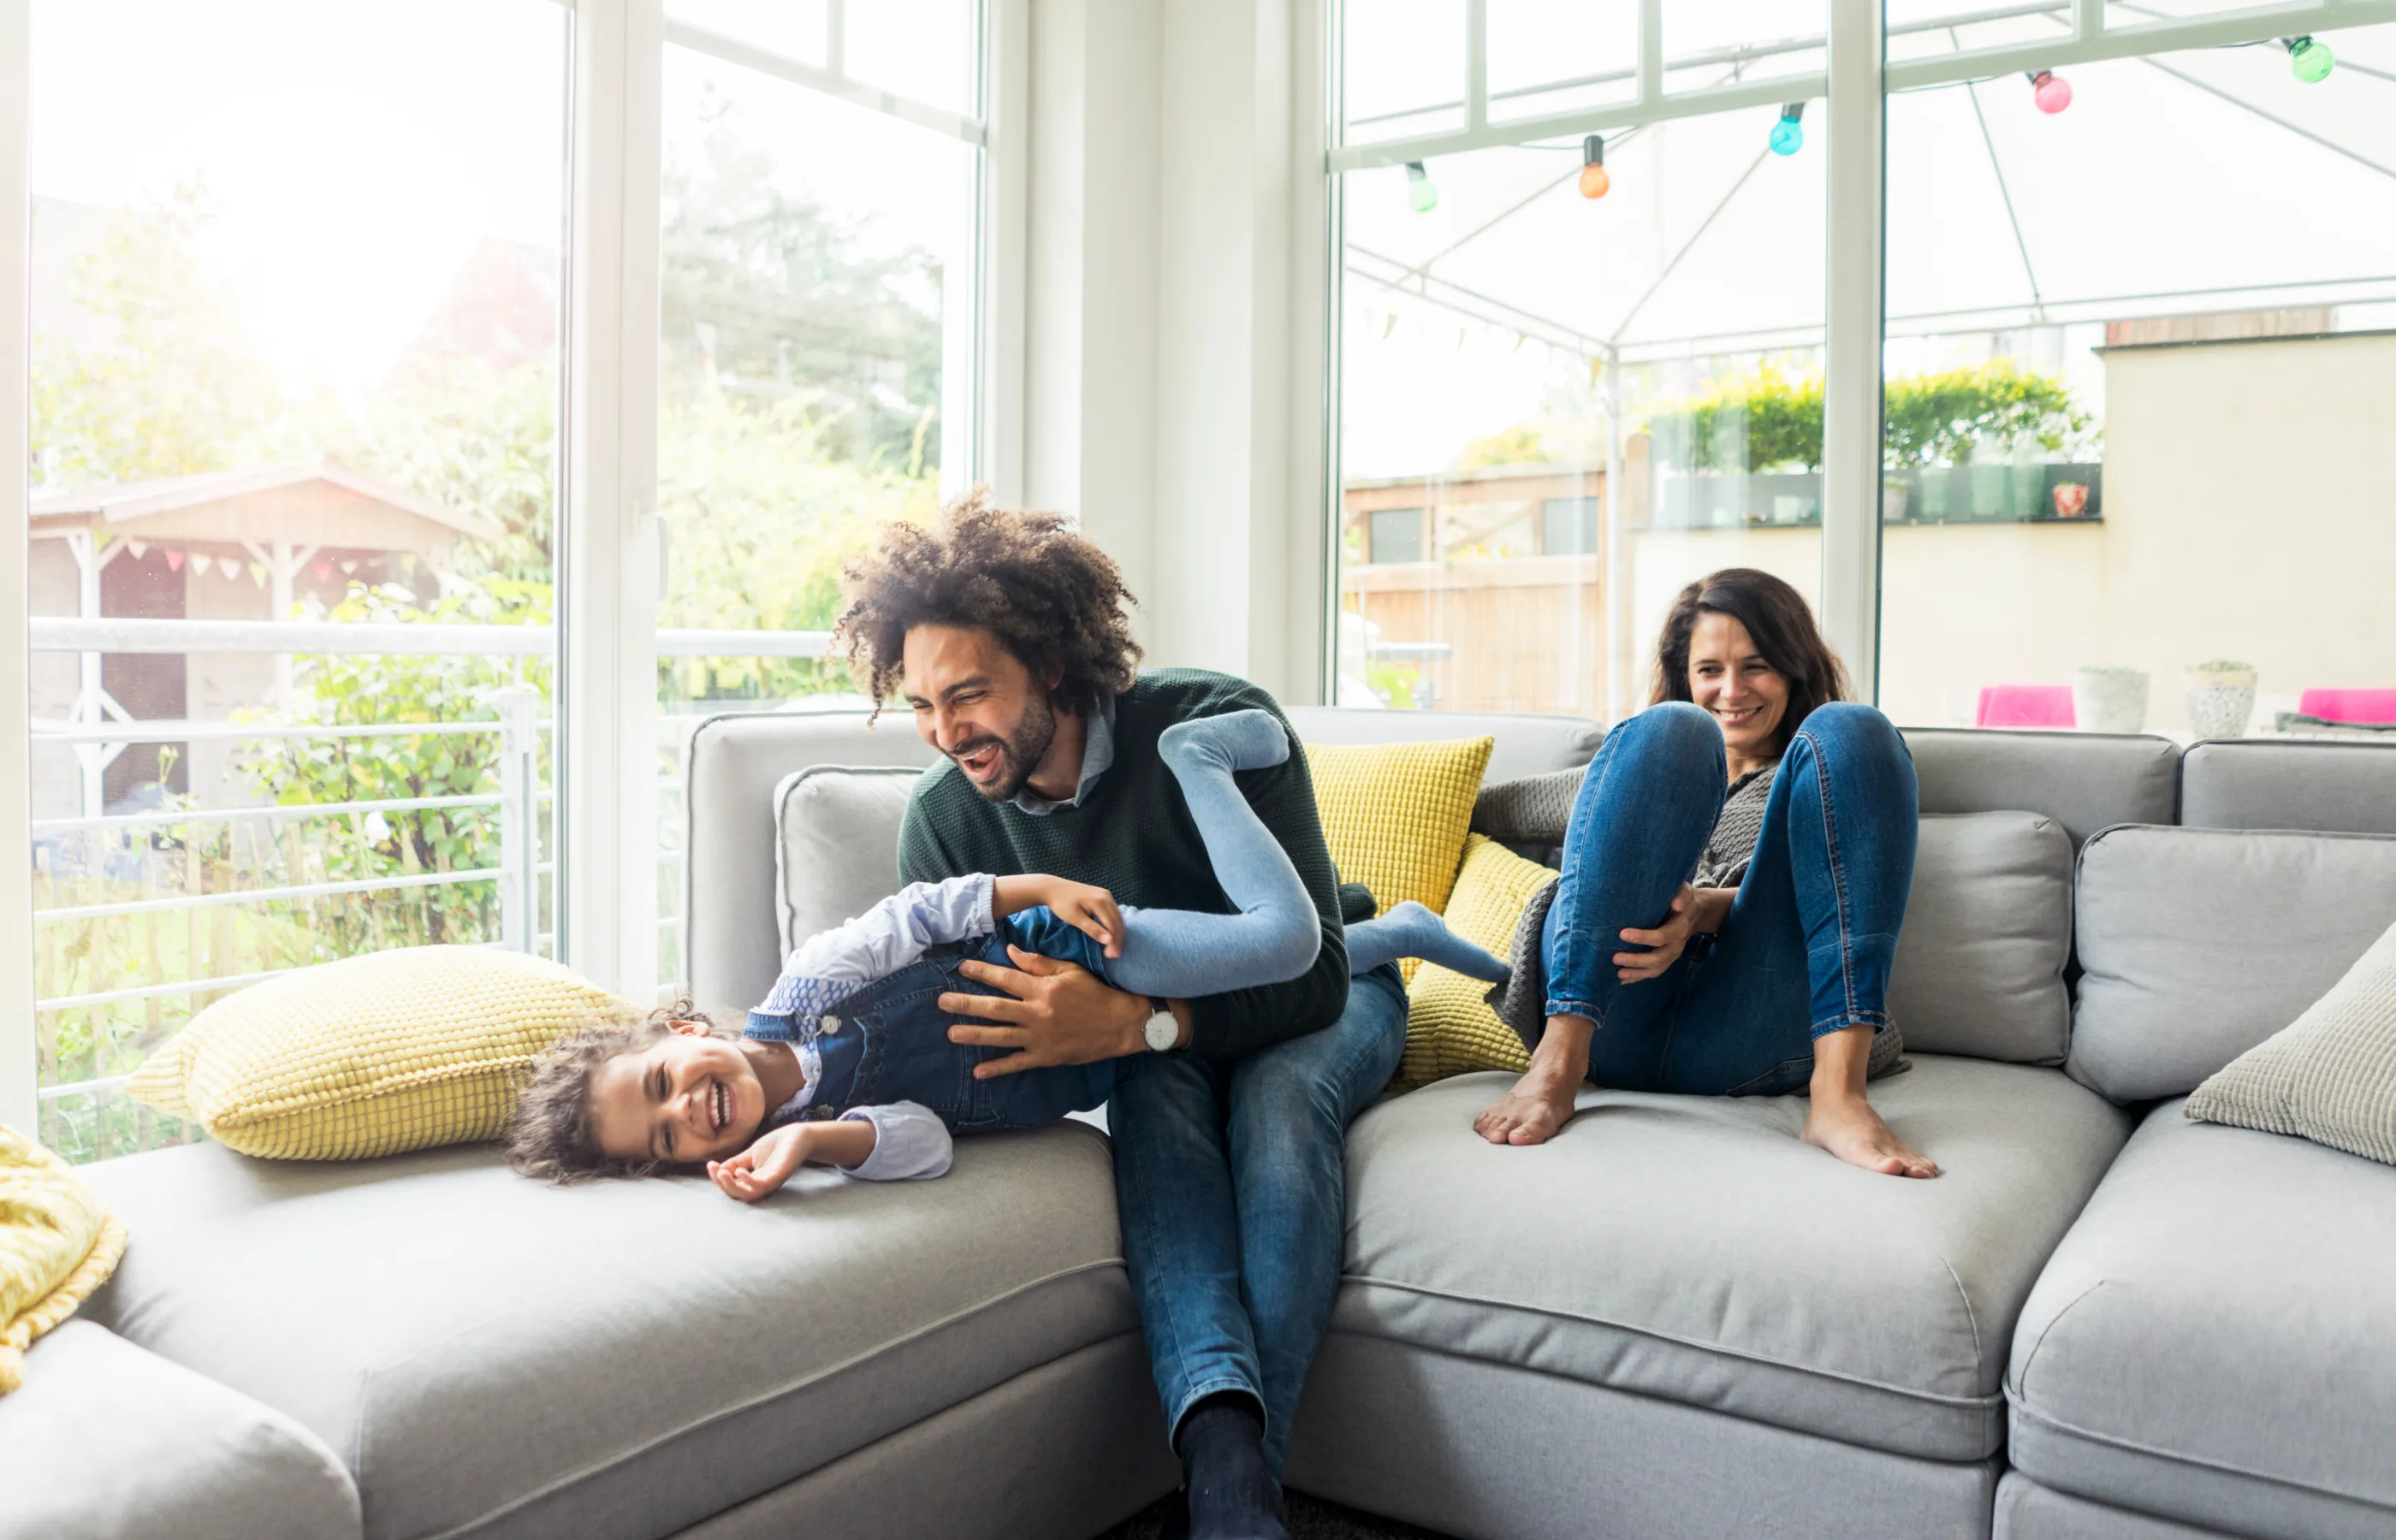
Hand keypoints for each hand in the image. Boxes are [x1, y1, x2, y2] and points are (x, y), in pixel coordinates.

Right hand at [708, 1125, 810, 1201]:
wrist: (799, 1135)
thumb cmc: (776, 1146)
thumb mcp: (751, 1154)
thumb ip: (736, 1162)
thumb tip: (719, 1169)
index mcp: (753, 1181)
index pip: (733, 1187)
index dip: (719, 1179)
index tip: (710, 1165)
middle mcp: (761, 1185)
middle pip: (737, 1194)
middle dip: (722, 1184)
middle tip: (714, 1170)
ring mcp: (770, 1183)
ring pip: (747, 1194)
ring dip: (731, 1186)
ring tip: (722, 1173)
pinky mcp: (778, 1176)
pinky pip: (761, 1186)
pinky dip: (748, 1181)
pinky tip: (739, 1172)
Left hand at [941, 946, 1148, 1077]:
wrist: (1120, 1024)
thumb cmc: (1095, 993)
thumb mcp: (1069, 971)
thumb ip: (1038, 963)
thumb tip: (1010, 952)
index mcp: (1043, 989)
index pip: (1006, 978)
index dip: (982, 972)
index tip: (961, 968)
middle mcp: (1038, 1013)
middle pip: (995, 1008)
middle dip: (966, 1004)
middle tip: (942, 1002)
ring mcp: (1040, 1037)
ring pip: (1001, 1036)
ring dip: (974, 1035)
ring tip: (951, 1033)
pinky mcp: (1046, 1056)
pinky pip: (1018, 1063)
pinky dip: (998, 1068)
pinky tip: (978, 1072)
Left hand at [1039, 878, 1124, 958]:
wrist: (1053, 888)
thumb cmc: (1061, 904)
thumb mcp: (1075, 919)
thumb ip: (1092, 929)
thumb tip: (1109, 940)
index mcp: (1100, 901)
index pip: (1113, 925)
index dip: (1114, 942)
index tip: (1111, 956)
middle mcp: (1107, 896)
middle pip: (1118, 922)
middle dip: (1117, 940)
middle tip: (1113, 955)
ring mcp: (1107, 895)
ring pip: (1118, 917)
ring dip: (1117, 933)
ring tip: (1112, 948)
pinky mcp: (1104, 896)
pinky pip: (1114, 913)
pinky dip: (1114, 925)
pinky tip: (1110, 934)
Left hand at [1615, 885, 1697, 983]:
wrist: (1696, 913)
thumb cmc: (1684, 900)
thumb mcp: (1686, 892)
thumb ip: (1682, 895)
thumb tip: (1676, 903)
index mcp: (1680, 928)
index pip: (1661, 936)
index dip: (1642, 937)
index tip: (1622, 934)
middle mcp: (1677, 945)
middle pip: (1657, 958)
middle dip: (1636, 960)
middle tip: (1615, 958)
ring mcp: (1672, 955)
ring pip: (1656, 969)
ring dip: (1637, 973)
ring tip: (1618, 974)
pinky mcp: (1667, 959)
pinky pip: (1654, 971)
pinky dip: (1639, 977)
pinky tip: (1624, 980)